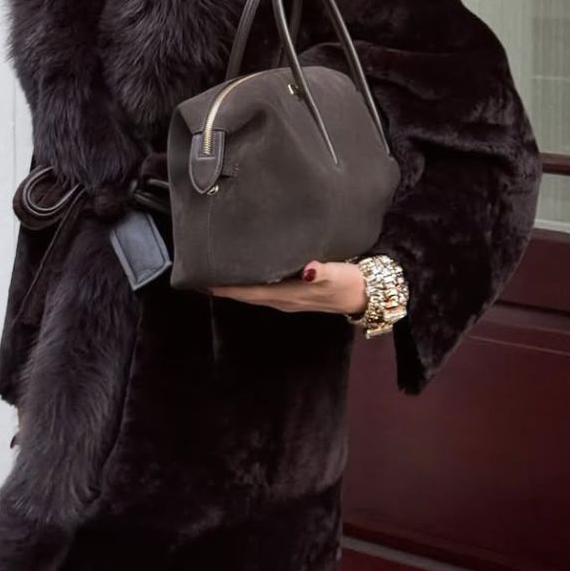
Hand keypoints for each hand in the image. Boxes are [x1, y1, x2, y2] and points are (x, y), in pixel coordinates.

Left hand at [210, 261, 366, 316]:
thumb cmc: (348, 282)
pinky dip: (252, 283)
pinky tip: (248, 272)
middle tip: (204, 272)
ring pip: (255, 293)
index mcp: (287, 295)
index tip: (204, 280)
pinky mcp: (294, 294)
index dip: (227, 288)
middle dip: (226, 286)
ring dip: (238, 286)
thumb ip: (320, 272)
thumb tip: (305, 271)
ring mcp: (288, 299)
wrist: (365, 295)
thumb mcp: (336, 274)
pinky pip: (265, 290)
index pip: (249, 292)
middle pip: (247, 295)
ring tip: (219, 271)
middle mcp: (283, 300)